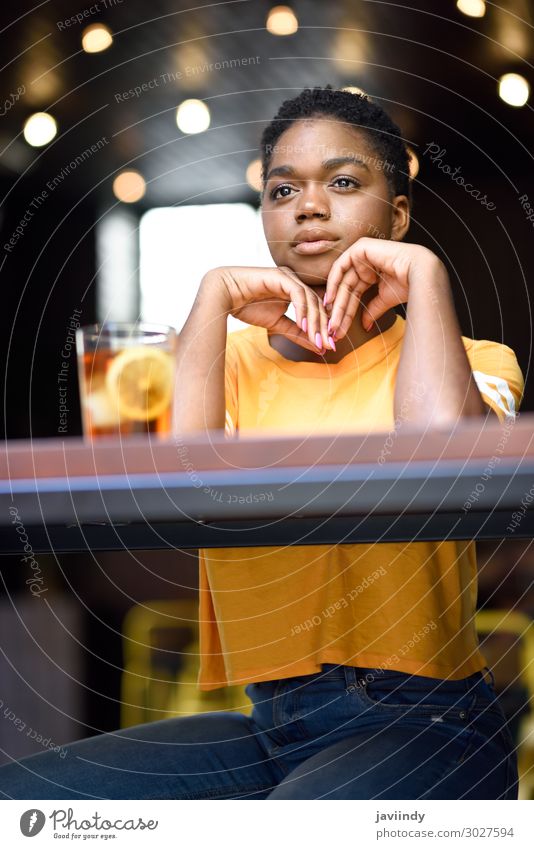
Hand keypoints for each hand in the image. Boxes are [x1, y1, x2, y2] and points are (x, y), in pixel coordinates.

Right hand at [204, 266, 333, 352]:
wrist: (224, 295)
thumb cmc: (247, 306)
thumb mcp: (277, 325)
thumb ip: (297, 334)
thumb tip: (318, 347)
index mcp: (296, 291)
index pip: (316, 309)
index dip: (324, 327)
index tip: (328, 346)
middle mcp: (295, 282)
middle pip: (318, 304)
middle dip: (324, 327)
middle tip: (329, 345)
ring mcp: (289, 277)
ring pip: (310, 299)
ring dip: (315, 321)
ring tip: (318, 339)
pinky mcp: (281, 276)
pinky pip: (298, 294)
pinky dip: (303, 310)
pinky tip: (303, 325)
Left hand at [324, 238, 441, 340]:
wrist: (420, 273)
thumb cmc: (409, 284)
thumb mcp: (385, 299)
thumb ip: (372, 310)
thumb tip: (365, 326)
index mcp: (372, 273)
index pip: (354, 295)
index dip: (346, 313)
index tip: (339, 330)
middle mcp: (365, 263)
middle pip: (347, 290)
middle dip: (340, 312)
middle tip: (333, 330)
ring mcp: (362, 254)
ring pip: (343, 282)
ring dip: (336, 303)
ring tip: (332, 322)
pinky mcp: (359, 248)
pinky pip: (340, 267)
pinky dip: (333, 283)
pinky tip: (330, 301)